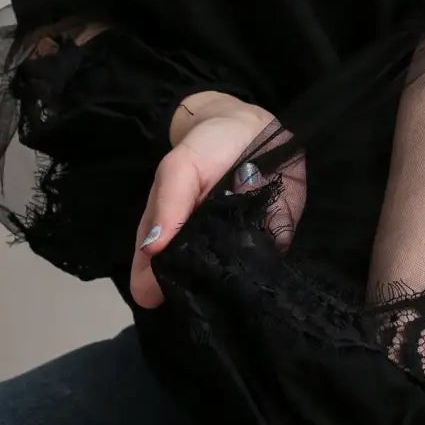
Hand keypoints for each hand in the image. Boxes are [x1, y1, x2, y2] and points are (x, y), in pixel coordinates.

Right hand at [129, 95, 305, 308]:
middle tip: (197, 297)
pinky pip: (266, 267)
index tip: (155, 298)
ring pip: (229, 282)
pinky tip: (260, 281)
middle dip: (195, 292)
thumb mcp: (181, 165)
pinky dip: (264, 273)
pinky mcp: (272, 243)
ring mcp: (237, 249)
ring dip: (230, 289)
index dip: (153, 286)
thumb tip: (152, 250)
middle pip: (193, 283)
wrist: (257, 127)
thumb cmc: (209, 145)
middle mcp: (200, 248)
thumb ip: (169, 202)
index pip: (155, 271)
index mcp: (169, 233)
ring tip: (228, 291)